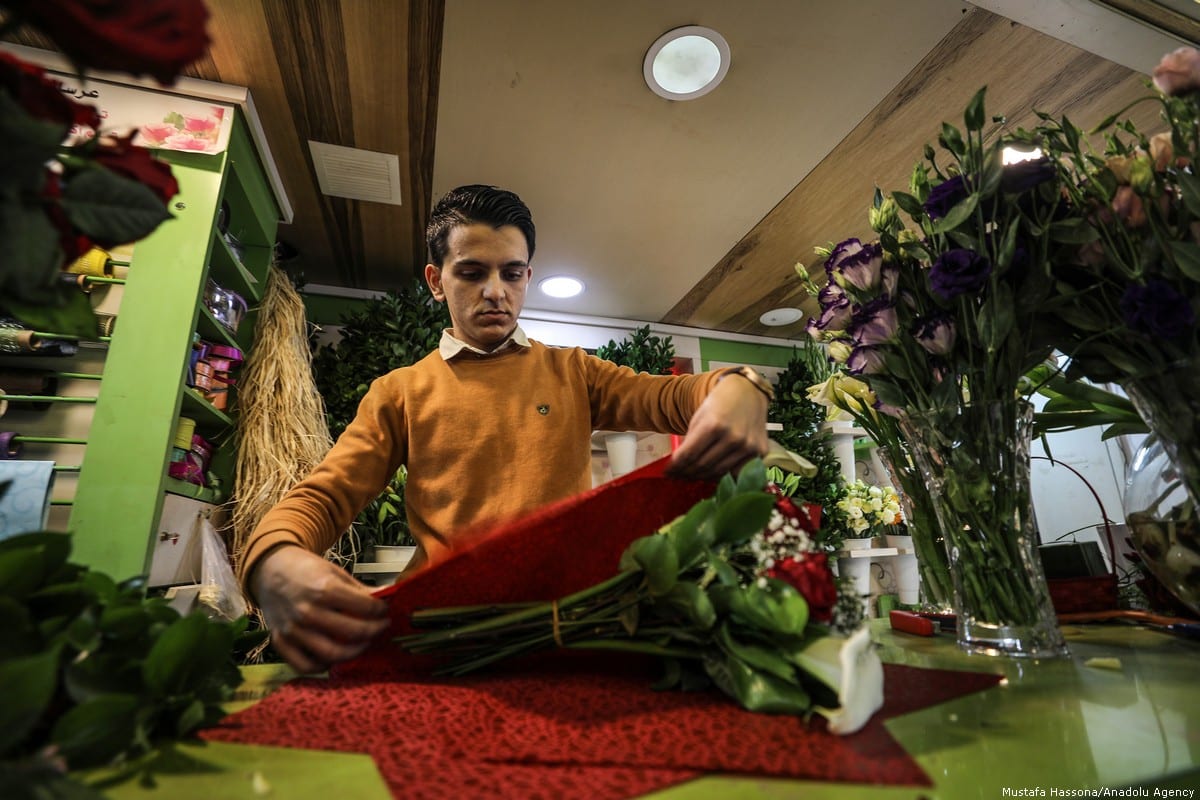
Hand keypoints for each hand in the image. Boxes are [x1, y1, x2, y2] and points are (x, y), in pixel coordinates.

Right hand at [249, 544, 389, 673]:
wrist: (269, 570)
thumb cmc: (304, 569)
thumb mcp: (334, 571)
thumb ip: (358, 589)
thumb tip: (384, 598)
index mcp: (324, 589)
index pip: (365, 607)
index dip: (381, 610)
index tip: (385, 610)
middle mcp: (308, 612)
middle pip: (354, 632)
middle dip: (375, 630)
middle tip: (381, 626)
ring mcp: (293, 630)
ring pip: (332, 654)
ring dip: (355, 652)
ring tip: (363, 642)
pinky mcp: (280, 642)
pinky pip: (304, 666)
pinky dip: (322, 667)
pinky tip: (333, 658)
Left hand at [666, 372, 769, 479]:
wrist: (748, 392)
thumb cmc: (721, 403)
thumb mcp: (700, 416)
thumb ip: (690, 440)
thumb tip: (679, 465)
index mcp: (714, 424)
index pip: (689, 454)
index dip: (675, 466)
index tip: (668, 471)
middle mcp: (733, 437)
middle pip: (703, 465)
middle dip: (686, 473)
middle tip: (677, 476)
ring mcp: (748, 446)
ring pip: (718, 472)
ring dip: (702, 476)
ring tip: (691, 476)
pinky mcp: (759, 452)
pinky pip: (735, 472)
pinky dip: (722, 475)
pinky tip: (711, 473)